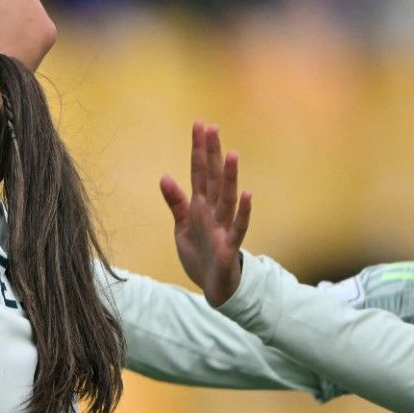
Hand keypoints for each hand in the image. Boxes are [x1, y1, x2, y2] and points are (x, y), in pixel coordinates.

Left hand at [160, 122, 252, 307]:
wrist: (212, 287)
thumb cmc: (200, 254)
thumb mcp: (182, 227)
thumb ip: (176, 202)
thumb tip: (165, 176)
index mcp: (201, 206)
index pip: (199, 172)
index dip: (198, 150)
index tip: (199, 125)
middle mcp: (213, 212)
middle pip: (213, 178)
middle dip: (212, 154)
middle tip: (211, 127)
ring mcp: (223, 228)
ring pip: (227, 198)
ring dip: (229, 177)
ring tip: (231, 154)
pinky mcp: (229, 247)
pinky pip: (238, 228)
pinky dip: (243, 212)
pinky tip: (248, 194)